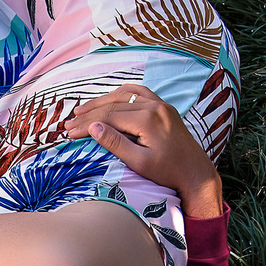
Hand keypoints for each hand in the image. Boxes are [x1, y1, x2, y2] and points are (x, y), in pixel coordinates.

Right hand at [64, 85, 222, 217]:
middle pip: (114, 104)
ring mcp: (161, 104)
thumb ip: (116, 143)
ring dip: (102, 101)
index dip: (86, 124)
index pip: (109, 117)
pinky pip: (139, 92)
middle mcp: (155, 106)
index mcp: (148, 119)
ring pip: (124, 95)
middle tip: (69, 122)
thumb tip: (93, 127)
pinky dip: (121, 94)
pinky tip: (110, 99)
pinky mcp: (164, 107)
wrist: (195, 173)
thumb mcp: (139, 162)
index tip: (69, 132)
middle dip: (89, 113)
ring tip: (83, 109)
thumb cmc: (168, 173)